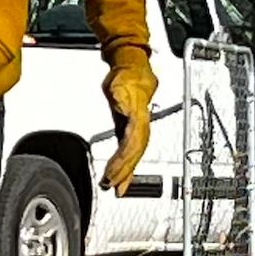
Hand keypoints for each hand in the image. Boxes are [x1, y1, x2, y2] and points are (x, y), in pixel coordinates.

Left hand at [99, 48, 155, 195]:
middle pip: (135, 155)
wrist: (133, 66)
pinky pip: (131, 153)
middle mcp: (141, 126)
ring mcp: (139, 130)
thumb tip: (122, 103)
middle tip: (114, 187)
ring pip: (135, 156)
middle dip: (125, 173)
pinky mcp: (132, 131)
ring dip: (126, 174)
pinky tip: (120, 178)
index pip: (132, 144)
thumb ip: (121, 93)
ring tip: (117, 188)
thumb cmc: (126, 73)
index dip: (123, 161)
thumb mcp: (120, 81)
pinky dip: (126, 167)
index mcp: (138, 117)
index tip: (112, 173)